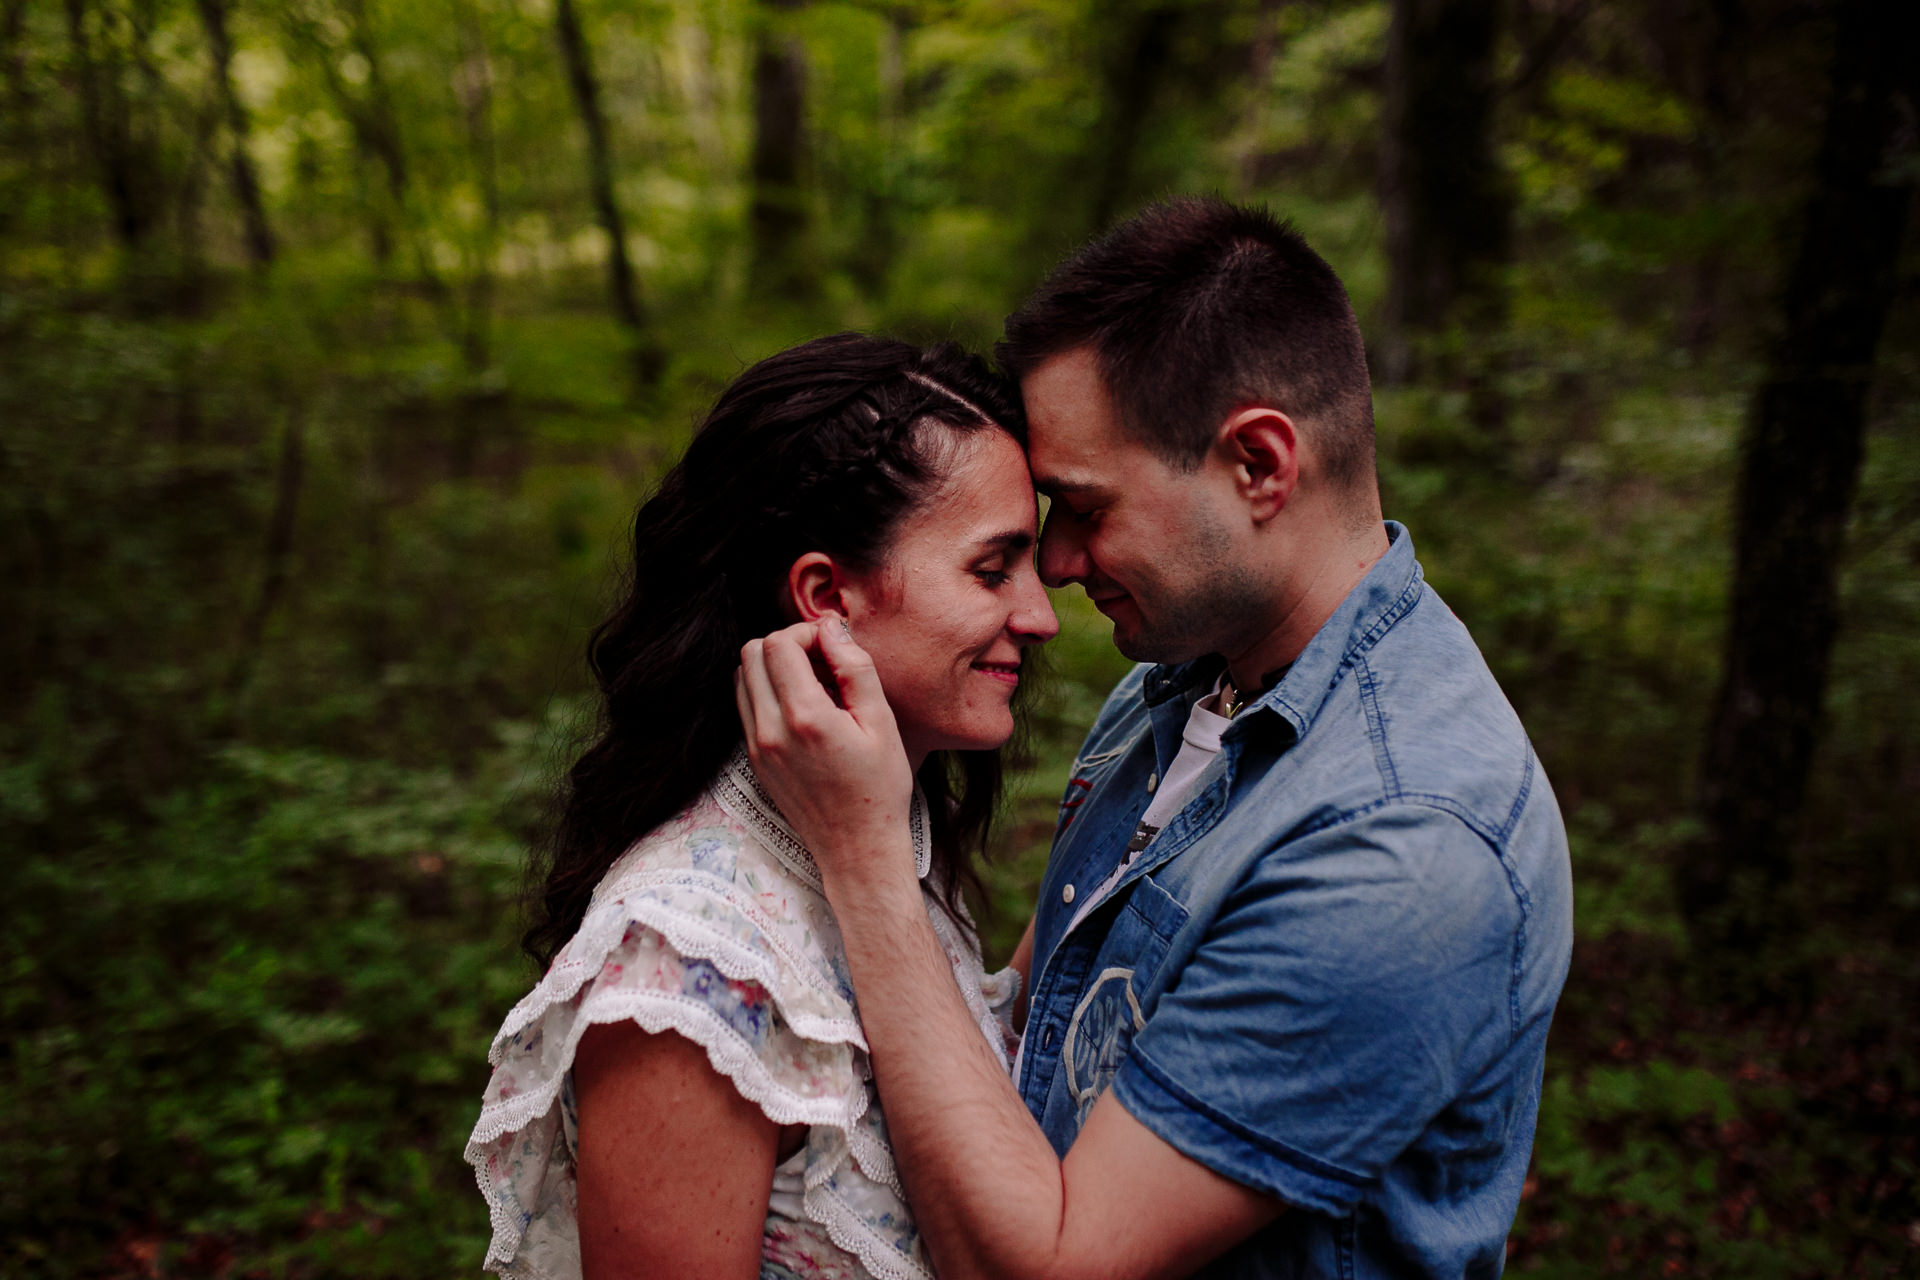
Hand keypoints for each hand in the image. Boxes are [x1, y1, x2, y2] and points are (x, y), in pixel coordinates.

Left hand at [734, 620, 916, 891]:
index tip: (834, 648)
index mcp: (805, 718)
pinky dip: (768, 693)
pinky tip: (803, 708)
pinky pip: (746, 706)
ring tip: (812, 684)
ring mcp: (757, 747)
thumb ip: (855, 668)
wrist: (857, 847)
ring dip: (773, 667)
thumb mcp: (881, 722)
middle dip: (786, 644)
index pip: (779, 644)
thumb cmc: (880, 787)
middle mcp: (770, 730)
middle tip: (821, 661)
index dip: (807, 633)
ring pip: (742, 676)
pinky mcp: (754, 760)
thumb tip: (830, 627)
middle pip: (752, 653)